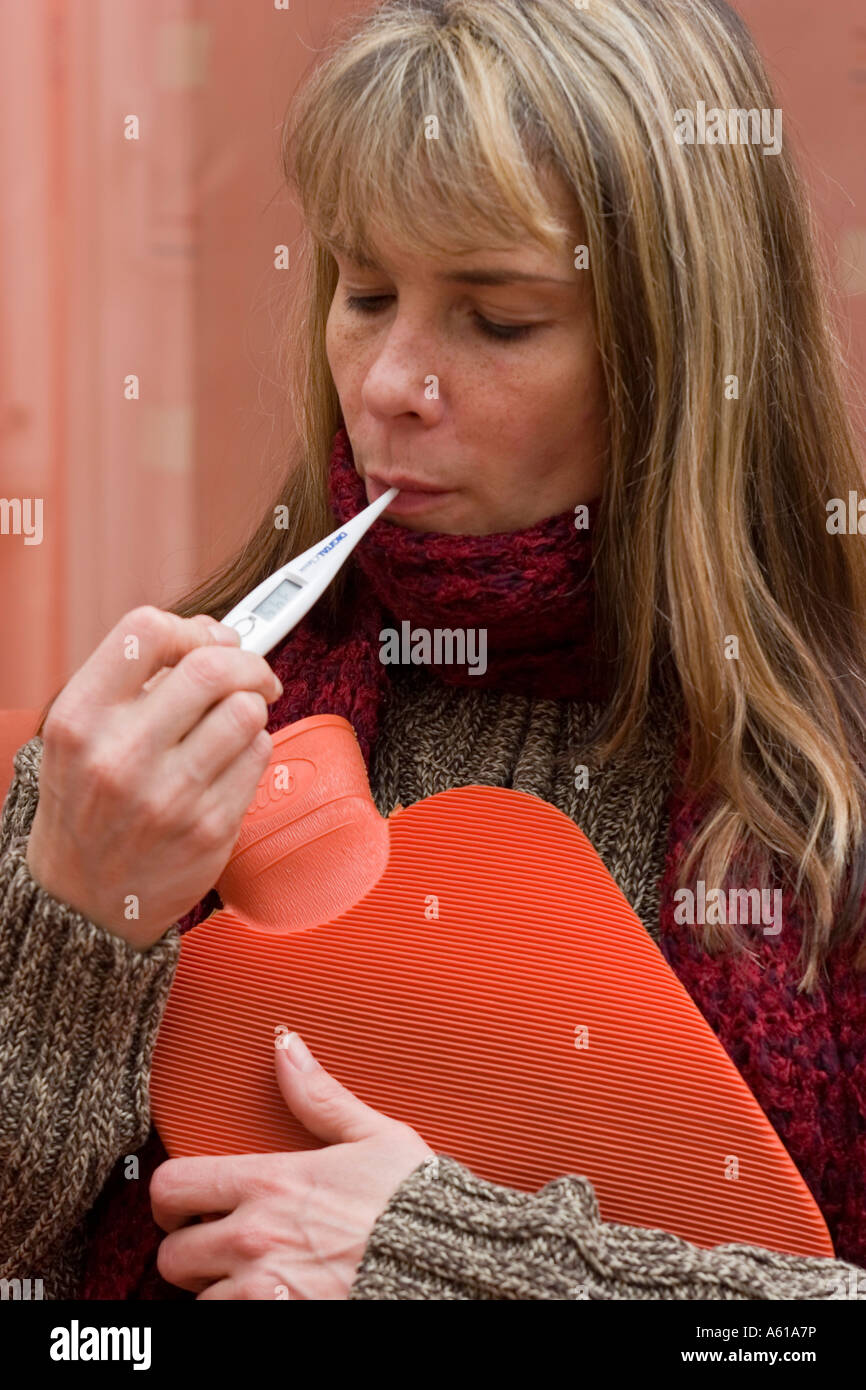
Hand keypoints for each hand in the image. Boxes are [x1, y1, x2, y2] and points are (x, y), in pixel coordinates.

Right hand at [26, 606, 281, 949]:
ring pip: (247, 711)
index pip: (146, 631)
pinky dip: (253, 749)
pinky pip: (260, 755)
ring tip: (232, 725)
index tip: (208, 642)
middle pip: (211, 667)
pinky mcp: (210, 828)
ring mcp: (169, 795)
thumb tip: (216, 633)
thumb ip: (138, 677)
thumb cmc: (88, 804)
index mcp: (80, 719)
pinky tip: (228, 765)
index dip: (190, 628)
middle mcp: (120, 755)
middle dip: (247, 661)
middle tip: (254, 673)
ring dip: (251, 708)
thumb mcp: (81, 734)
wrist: (83, 901)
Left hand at [151, 1032, 434, 1298]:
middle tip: (217, 1246)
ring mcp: (263, 1290)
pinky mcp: (279, 1325)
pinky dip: (241, 1315)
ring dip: (217, 1290)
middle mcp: (254, 1238)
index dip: (171, 1198)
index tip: (188, 1205)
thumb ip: (318, 1095)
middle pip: (170, 1255)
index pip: (172, 1186)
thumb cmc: (415, 1202)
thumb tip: (286, 1045)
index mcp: (270, 1182)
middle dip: (190, 1250)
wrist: (451, 1263)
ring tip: (250, 1277)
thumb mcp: (373, 1135)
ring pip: (197, 1300)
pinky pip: (227, 1328)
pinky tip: (271, 1299)